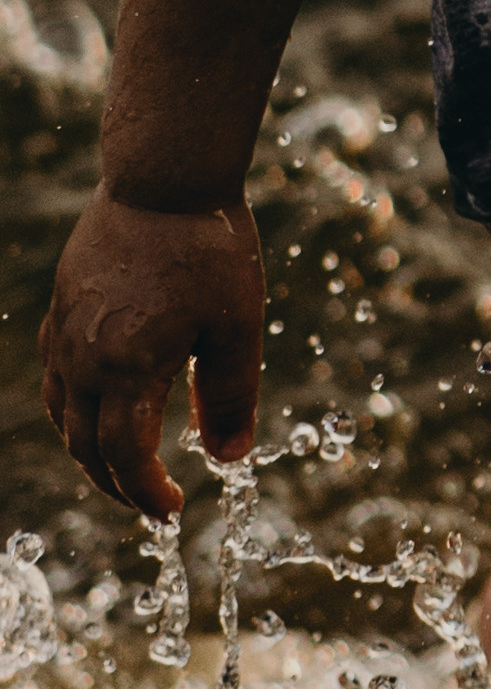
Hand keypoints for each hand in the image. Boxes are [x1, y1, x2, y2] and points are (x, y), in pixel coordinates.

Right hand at [39, 189, 263, 518]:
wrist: (163, 178)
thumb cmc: (209, 250)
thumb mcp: (236, 329)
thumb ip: (230, 398)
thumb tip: (228, 459)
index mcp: (126, 367)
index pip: (124, 457)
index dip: (146, 493)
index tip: (172, 510)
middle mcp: (83, 356)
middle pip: (85, 446)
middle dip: (117, 485)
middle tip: (151, 504)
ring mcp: (65, 331)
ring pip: (64, 414)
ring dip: (91, 451)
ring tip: (126, 468)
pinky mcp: (62, 306)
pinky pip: (57, 375)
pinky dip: (76, 409)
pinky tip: (103, 408)